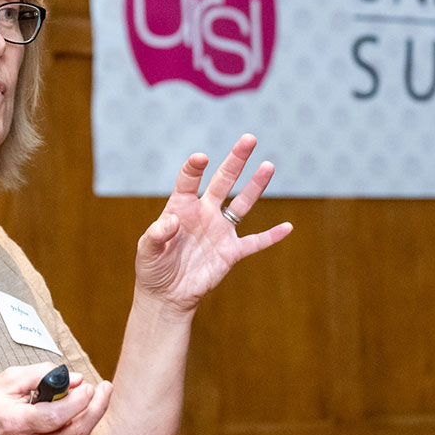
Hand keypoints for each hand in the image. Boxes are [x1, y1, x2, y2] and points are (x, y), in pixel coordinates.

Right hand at [0, 363, 113, 434]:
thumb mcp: (8, 380)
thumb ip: (42, 374)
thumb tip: (75, 380)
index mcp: (15, 424)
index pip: (57, 416)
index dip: (79, 400)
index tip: (89, 385)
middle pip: (74, 432)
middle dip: (96, 408)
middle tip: (105, 389)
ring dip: (91, 417)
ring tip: (97, 397)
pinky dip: (79, 429)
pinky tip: (83, 413)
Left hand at [135, 134, 293, 311]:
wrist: (167, 295)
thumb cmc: (152, 268)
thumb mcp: (147, 251)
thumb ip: (156, 234)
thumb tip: (170, 221)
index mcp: (181, 208)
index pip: (189, 180)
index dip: (194, 168)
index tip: (201, 158)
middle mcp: (204, 213)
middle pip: (223, 181)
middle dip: (236, 160)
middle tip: (249, 139)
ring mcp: (220, 231)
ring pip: (242, 203)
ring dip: (256, 186)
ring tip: (268, 165)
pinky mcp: (231, 252)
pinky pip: (255, 242)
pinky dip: (271, 236)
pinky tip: (287, 227)